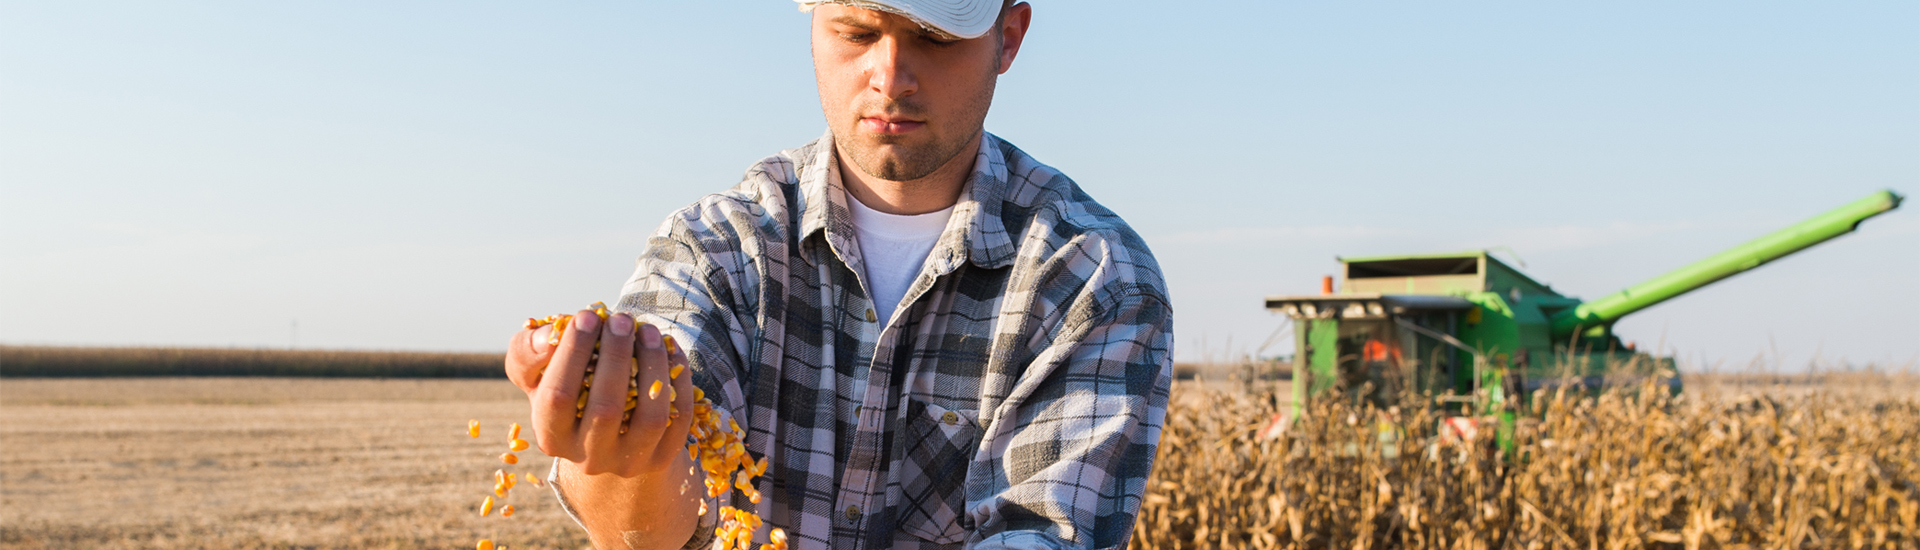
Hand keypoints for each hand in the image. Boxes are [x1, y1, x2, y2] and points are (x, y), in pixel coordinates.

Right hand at [504, 310, 695, 476]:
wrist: (606, 433)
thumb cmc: (567, 387)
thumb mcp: (536, 372)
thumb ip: (527, 352)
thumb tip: (548, 336)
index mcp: (551, 436)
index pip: (558, 398)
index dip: (573, 353)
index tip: (587, 315)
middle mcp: (589, 457)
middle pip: (606, 410)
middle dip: (615, 355)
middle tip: (621, 318)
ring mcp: (630, 463)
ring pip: (651, 418)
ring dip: (652, 366)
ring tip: (648, 330)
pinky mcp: (662, 457)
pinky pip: (680, 418)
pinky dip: (679, 379)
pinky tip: (669, 348)